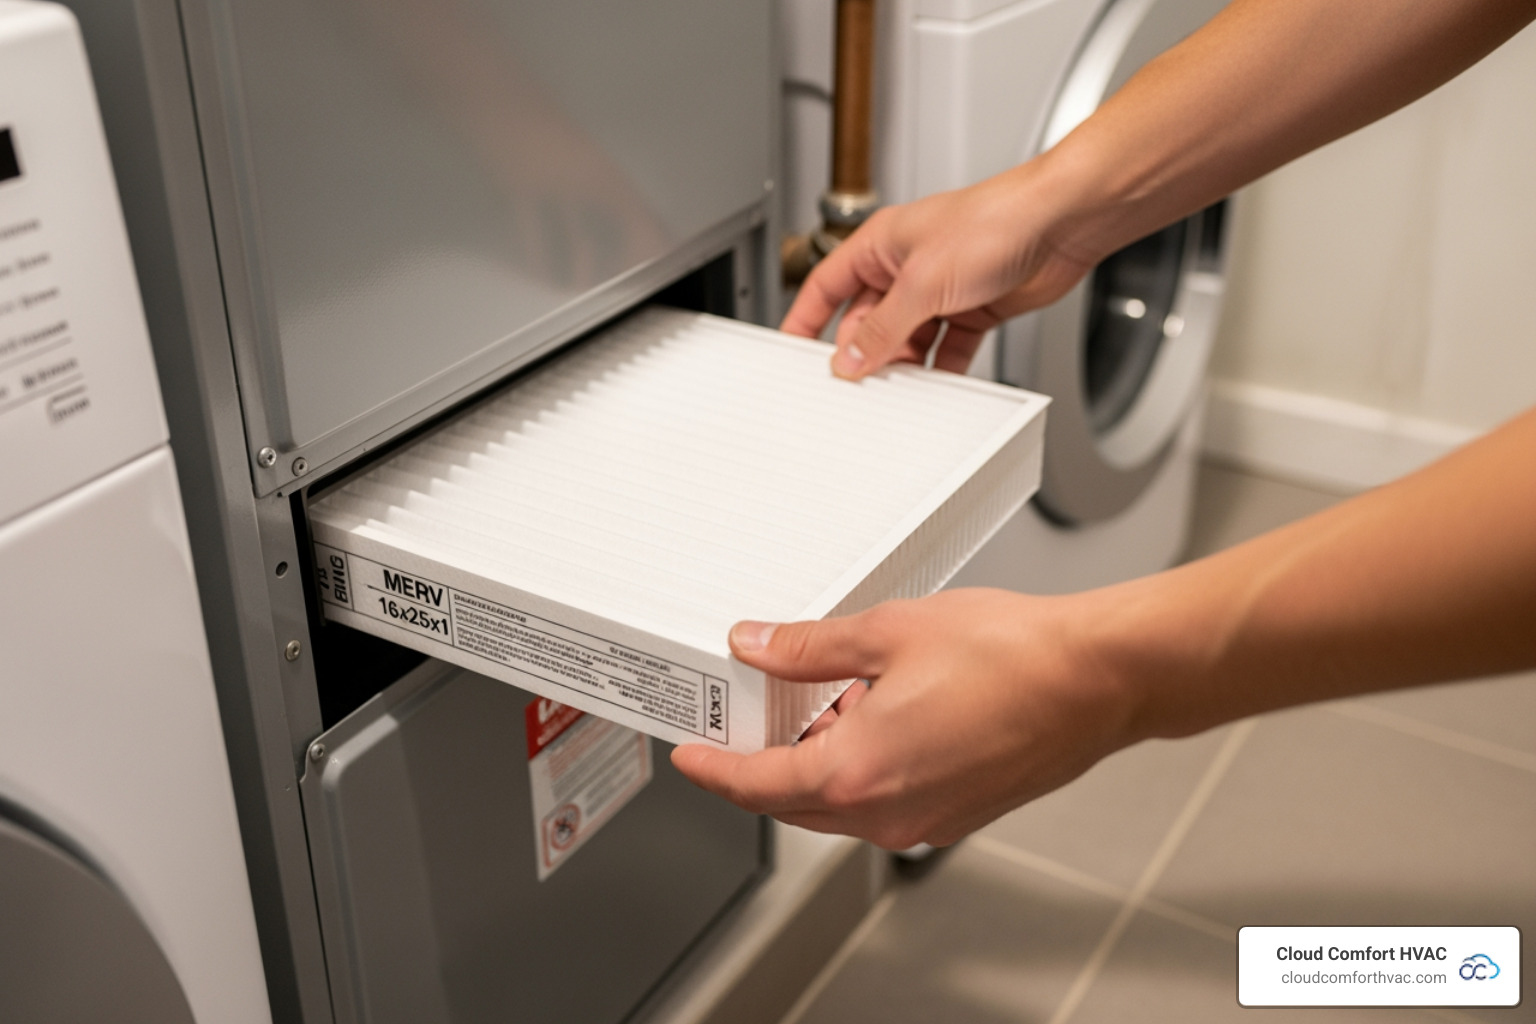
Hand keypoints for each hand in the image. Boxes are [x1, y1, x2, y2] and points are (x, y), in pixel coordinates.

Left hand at [670, 588, 1142, 848]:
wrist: (1099, 678)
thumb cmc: (1015, 656)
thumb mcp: (888, 633)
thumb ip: (810, 648)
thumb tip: (760, 646)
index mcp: (860, 772)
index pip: (757, 786)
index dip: (714, 770)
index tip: (691, 760)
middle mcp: (890, 812)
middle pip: (795, 802)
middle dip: (763, 765)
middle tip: (745, 721)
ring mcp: (927, 819)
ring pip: (841, 805)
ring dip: (818, 762)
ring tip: (822, 700)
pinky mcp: (958, 813)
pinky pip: (885, 802)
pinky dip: (862, 768)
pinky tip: (874, 717)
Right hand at [781, 163, 1101, 379]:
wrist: (1060, 222)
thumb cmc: (995, 221)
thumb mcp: (923, 283)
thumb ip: (883, 328)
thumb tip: (850, 359)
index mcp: (882, 244)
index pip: (827, 284)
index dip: (806, 317)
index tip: (792, 350)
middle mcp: (908, 265)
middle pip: (868, 320)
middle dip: (863, 352)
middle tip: (856, 384)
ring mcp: (943, 287)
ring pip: (908, 338)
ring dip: (904, 364)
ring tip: (899, 388)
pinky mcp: (975, 306)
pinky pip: (947, 347)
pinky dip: (943, 367)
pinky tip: (940, 382)